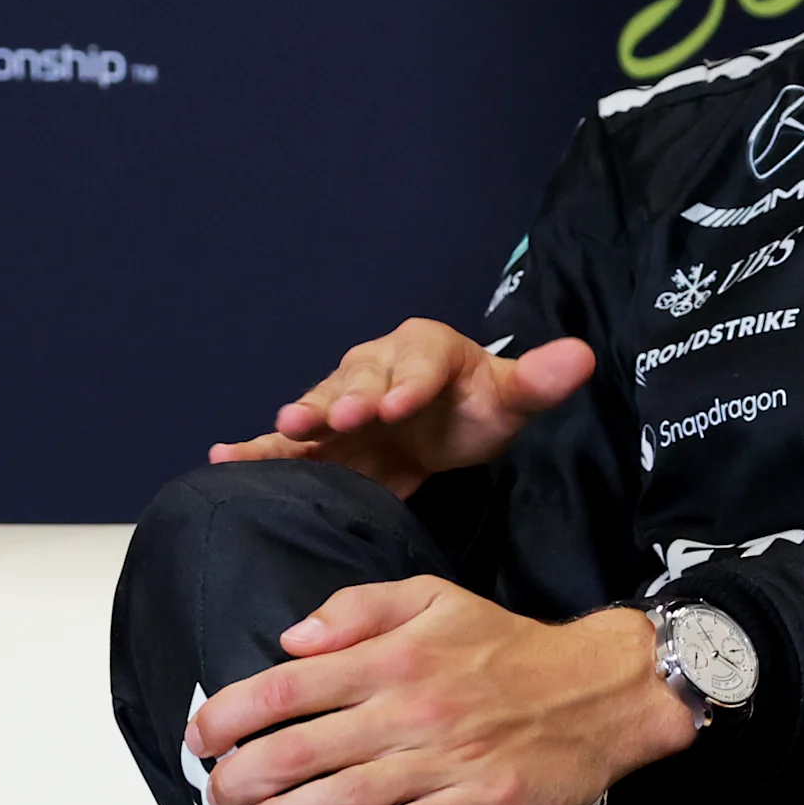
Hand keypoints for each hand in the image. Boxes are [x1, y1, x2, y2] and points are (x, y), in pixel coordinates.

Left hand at [187, 577, 696, 804]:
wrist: (601, 688)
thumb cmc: (505, 644)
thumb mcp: (433, 595)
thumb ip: (357, 608)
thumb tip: (291, 637)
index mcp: (393, 655)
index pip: (291, 685)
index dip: (233, 713)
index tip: (199, 734)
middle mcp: (411, 707)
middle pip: (306, 747)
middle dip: (246, 775)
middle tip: (214, 793)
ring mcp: (446, 759)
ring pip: (348, 795)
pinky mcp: (481, 802)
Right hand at [210, 321, 595, 496]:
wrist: (445, 426)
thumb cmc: (477, 407)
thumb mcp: (512, 397)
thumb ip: (539, 381)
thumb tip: (580, 354)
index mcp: (423, 348)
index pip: (418, 364)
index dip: (410, 383)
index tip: (402, 404)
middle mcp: (374, 367)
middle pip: (360, 383)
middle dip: (349, 400)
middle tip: (342, 417)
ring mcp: (342, 402)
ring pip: (318, 410)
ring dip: (300, 422)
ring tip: (281, 431)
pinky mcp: (322, 439)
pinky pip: (288, 444)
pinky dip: (258, 448)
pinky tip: (223, 456)